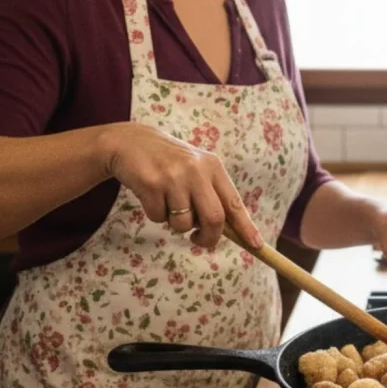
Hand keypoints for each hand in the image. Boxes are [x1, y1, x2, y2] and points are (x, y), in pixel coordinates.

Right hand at [96, 122, 261, 249]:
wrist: (130, 142)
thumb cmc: (169, 163)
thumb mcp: (196, 170)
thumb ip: (213, 196)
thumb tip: (232, 232)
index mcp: (213, 167)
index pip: (234, 203)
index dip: (246, 227)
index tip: (256, 245)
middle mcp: (197, 170)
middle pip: (214, 219)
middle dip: (208, 237)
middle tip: (198, 240)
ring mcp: (174, 177)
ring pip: (183, 223)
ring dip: (175, 223)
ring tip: (167, 202)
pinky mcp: (151, 183)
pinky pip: (158, 217)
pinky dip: (155, 215)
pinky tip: (151, 195)